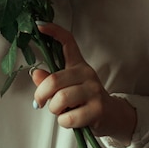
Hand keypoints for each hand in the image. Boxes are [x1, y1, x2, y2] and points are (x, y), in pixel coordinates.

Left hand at [31, 23, 136, 145]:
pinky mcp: (98, 109)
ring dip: (54, 109)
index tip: (39, 26)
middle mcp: (87, 73)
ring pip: (60, 99)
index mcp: (78, 64)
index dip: (53, 32)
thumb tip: (35, 74)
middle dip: (41, 94)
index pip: (68, 41)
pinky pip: (69, 117)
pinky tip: (71, 119)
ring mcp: (93, 91)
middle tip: (40, 101)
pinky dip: (64, 121)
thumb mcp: (67, 87)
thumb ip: (50, 81)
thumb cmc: (85, 100)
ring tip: (61, 111)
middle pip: (54, 79)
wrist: (113, 117)